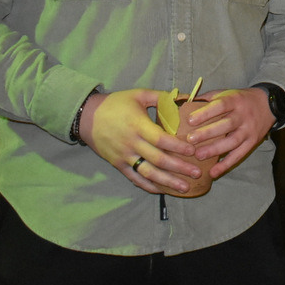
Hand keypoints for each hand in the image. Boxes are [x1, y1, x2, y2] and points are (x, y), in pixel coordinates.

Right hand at [79, 89, 199, 194]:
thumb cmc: (116, 103)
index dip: (178, 147)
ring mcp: (124, 156)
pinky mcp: (118, 164)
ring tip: (185, 188)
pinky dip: (149, 186)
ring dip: (167, 182)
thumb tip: (185, 96)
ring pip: (148, 173)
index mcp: (138, 125)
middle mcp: (131, 143)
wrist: (87, 117)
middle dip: (179, 168)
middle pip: (158, 159)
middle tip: (197, 173)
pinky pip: (135, 178)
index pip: (161, 140)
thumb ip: (161, 97)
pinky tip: (163, 190)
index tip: (193, 151)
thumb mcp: (138, 94)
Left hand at [183, 88, 274, 178]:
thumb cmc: (241, 99)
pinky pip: (239, 155)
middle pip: (226, 125)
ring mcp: (249, 130)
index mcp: (235, 100)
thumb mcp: (227, 93)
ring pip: (232, 141)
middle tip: (190, 139)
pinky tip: (213, 172)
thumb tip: (183, 104)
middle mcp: (243, 115)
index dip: (206, 113)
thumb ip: (207, 98)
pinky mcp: (252, 142)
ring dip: (215, 150)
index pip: (220, 105)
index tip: (190, 120)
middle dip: (208, 133)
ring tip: (199, 156)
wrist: (269, 104)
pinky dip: (226, 164)